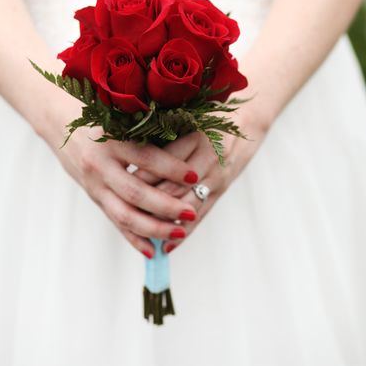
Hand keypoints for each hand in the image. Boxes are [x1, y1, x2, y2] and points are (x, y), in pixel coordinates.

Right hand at [50, 123, 200, 258]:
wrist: (60, 122)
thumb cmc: (101, 115)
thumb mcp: (123, 118)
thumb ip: (148, 132)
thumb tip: (187, 147)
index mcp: (112, 139)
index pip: (147, 158)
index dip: (172, 169)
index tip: (195, 177)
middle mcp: (101, 164)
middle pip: (136, 192)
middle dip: (166, 206)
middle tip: (191, 213)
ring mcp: (95, 184)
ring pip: (124, 214)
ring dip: (154, 228)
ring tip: (179, 233)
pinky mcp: (94, 197)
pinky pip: (115, 222)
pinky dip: (134, 238)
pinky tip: (153, 251)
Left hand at [135, 112, 267, 252]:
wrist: (246, 123)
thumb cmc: (207, 118)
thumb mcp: (186, 119)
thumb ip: (162, 133)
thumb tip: (127, 153)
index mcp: (195, 137)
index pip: (163, 163)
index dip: (140, 176)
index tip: (120, 183)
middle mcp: (208, 158)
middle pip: (173, 188)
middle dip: (147, 204)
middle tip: (124, 212)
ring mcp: (217, 177)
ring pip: (186, 206)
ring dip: (163, 223)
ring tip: (141, 233)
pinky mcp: (221, 191)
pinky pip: (201, 216)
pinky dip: (183, 233)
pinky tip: (166, 247)